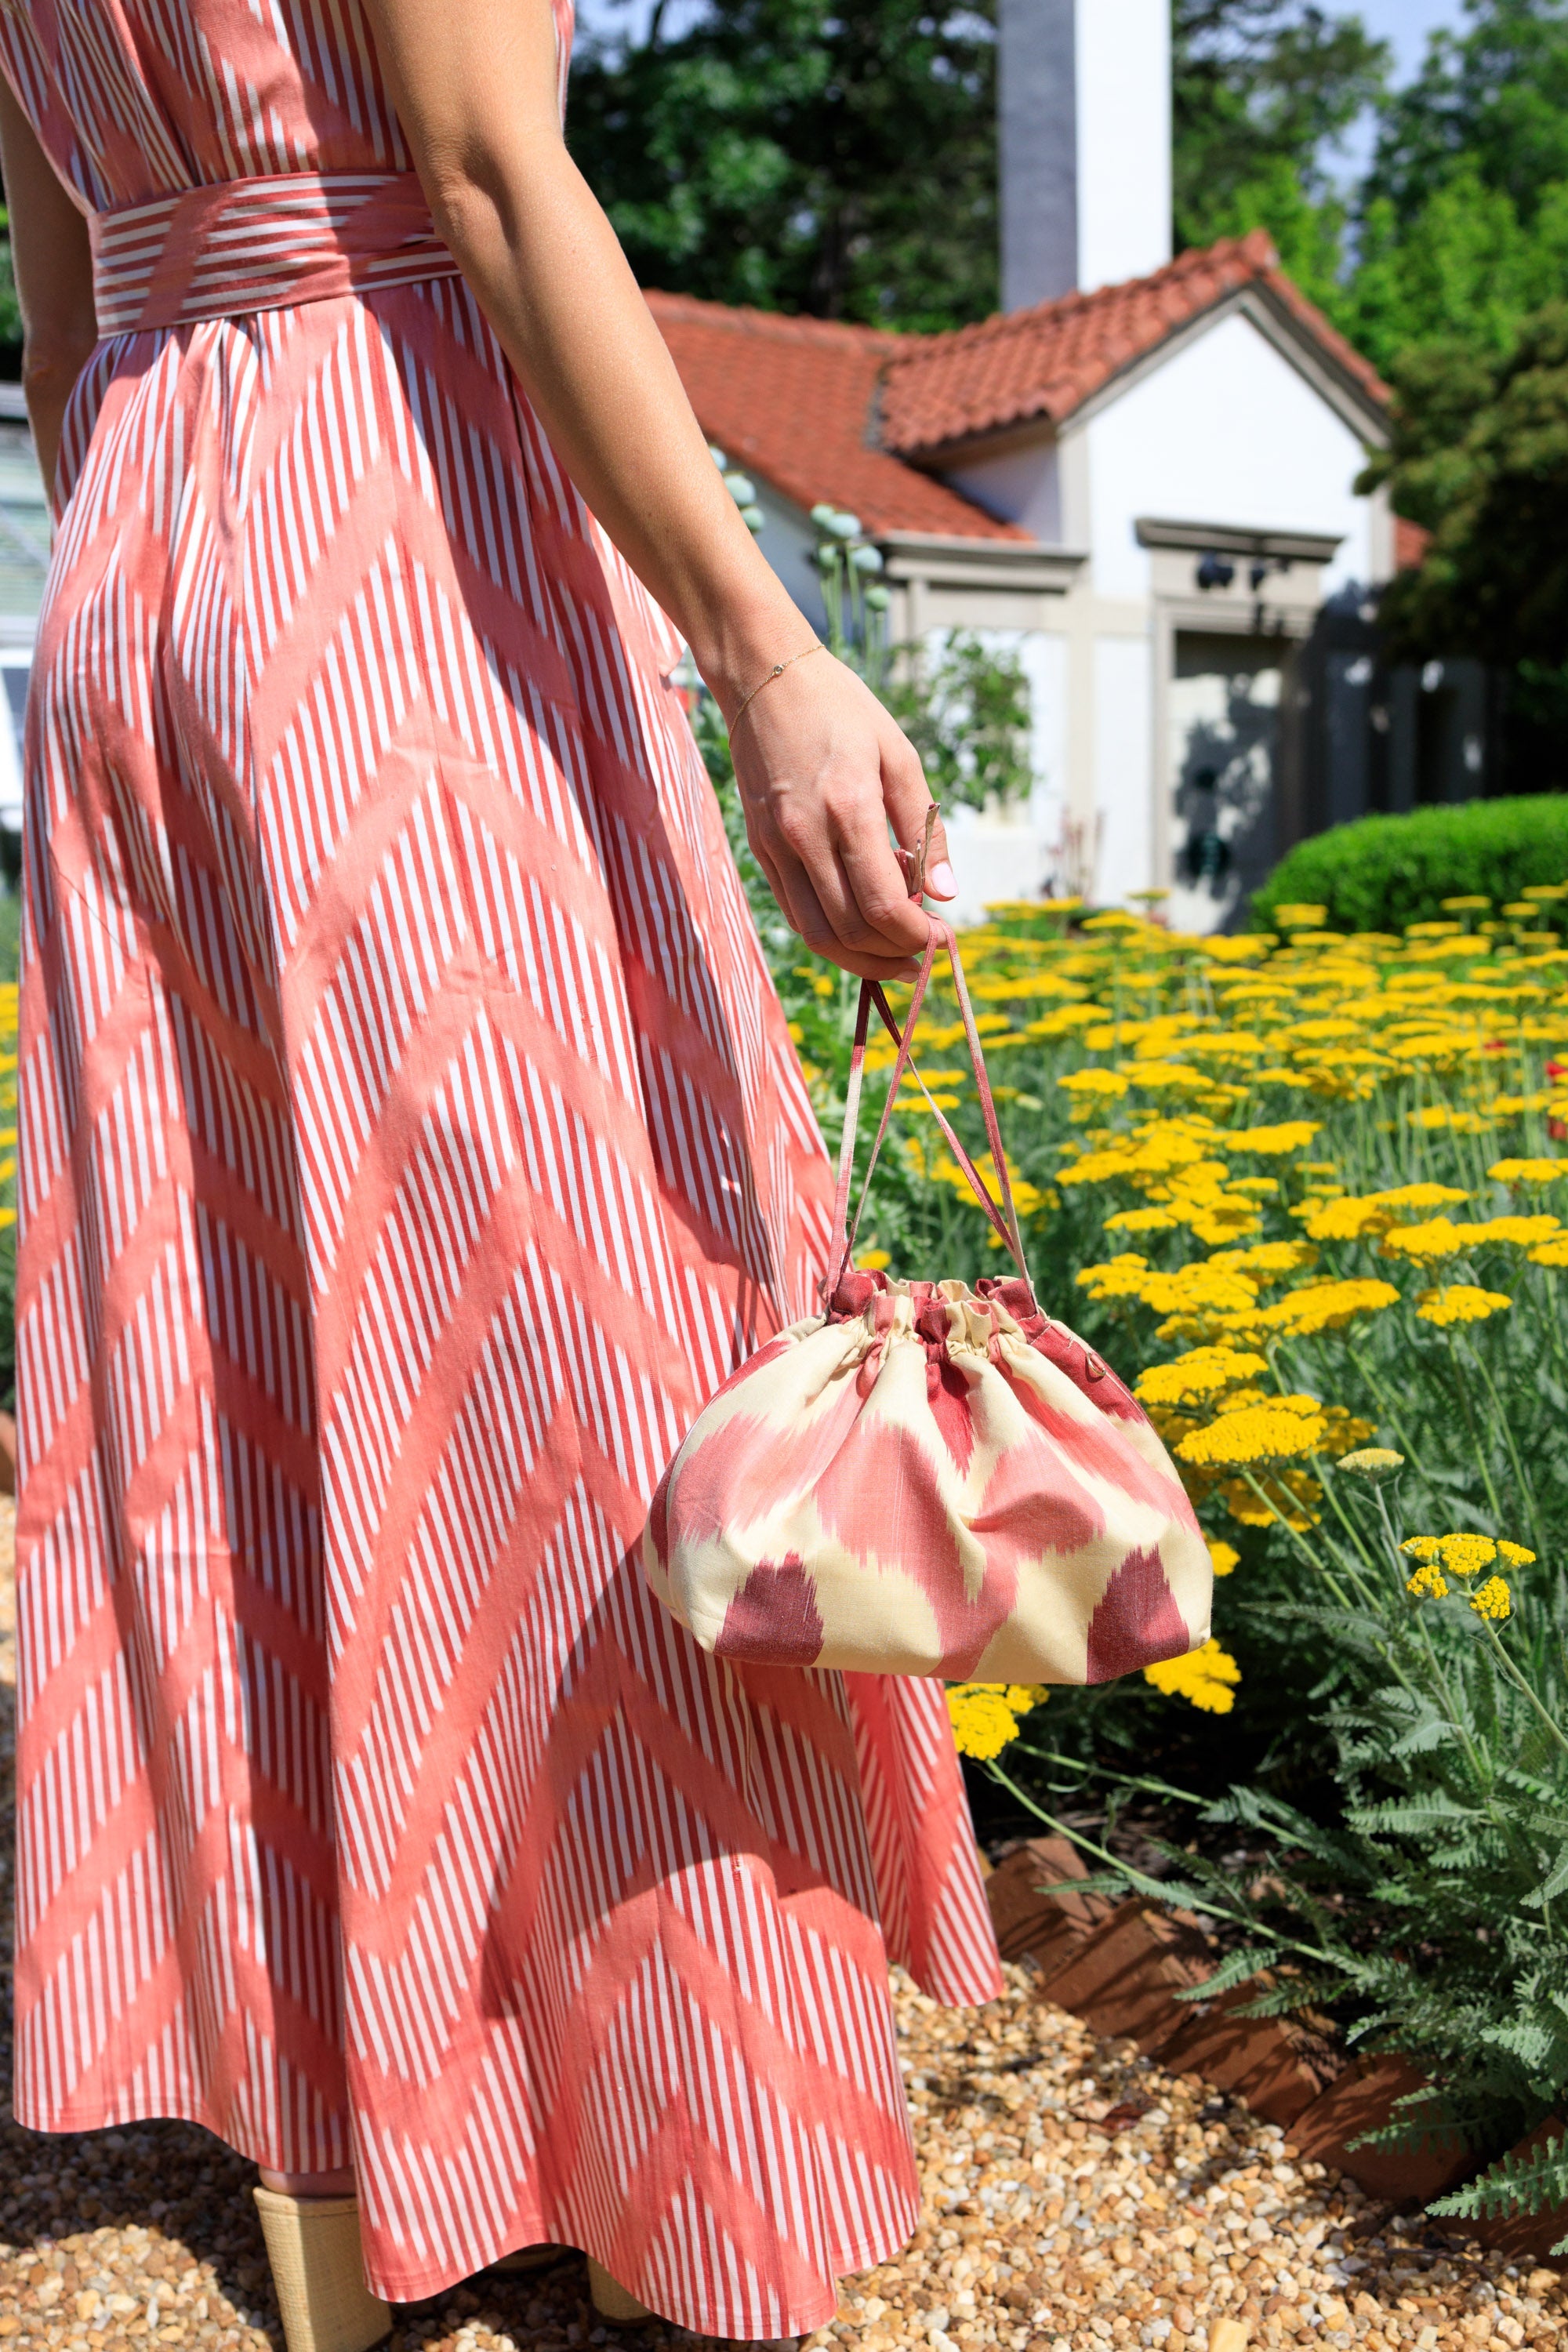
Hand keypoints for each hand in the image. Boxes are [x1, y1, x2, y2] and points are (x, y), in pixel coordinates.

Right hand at [726, 650, 956, 982]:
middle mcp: (806, 835)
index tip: (940, 937)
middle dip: (892, 956)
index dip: (916, 936)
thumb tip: (947, 893)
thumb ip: (925, 829)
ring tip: (893, 953)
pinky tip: (856, 925)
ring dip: (859, 959)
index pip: (883, 906)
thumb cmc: (842, 710)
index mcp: (849, 808)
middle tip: (922, 953)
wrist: (763, 678)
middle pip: (850, 932)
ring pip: (816, 935)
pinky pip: (794, 913)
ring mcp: (775, 846)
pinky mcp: (760, 849)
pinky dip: (828, 934)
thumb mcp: (899, 756)